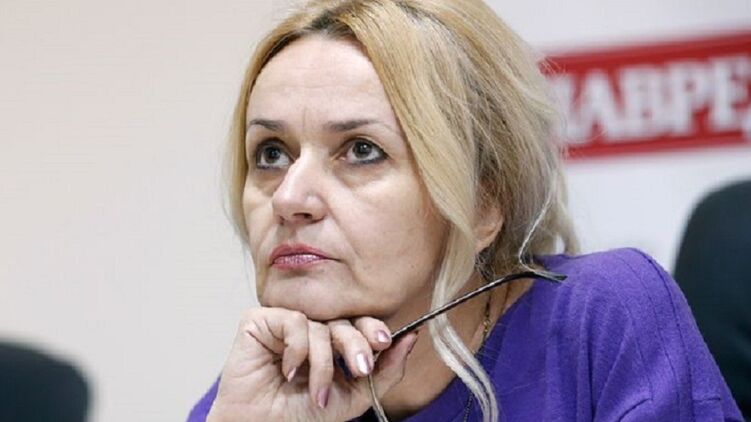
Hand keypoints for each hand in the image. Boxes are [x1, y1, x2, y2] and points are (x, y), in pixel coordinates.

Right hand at [206, 307, 418, 421]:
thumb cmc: (303, 414)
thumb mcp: (355, 396)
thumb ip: (385, 371)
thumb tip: (412, 337)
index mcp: (332, 341)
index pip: (358, 322)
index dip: (373, 328)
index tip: (384, 342)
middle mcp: (311, 327)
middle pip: (344, 320)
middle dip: (356, 344)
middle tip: (361, 368)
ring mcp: (285, 322)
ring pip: (320, 325)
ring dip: (322, 364)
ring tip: (315, 392)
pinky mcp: (260, 320)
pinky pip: (293, 321)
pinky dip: (297, 350)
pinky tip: (288, 372)